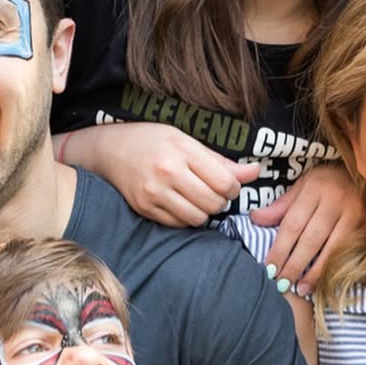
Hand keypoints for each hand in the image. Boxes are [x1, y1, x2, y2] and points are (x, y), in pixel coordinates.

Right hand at [87, 122, 259, 225]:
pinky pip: (178, 224)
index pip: (225, 182)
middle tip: (213, 193)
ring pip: (197, 218)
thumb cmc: (153, 141)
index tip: (228, 185)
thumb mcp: (187, 140)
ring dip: (204, 213)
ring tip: (197, 200)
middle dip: (220, 202)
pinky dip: (185, 218)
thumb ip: (220, 161)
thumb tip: (255, 172)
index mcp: (183, 150)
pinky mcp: (144, 208)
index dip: (233, 188)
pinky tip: (180, 204)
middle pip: (214, 204)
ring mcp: (154, 193)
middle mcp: (167, 172)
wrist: (110, 149)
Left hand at [251, 163, 364, 292]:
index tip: (269, 269)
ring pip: (330, 248)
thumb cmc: (330, 180)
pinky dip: (333, 267)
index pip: (292, 224)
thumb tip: (255, 219)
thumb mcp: (304, 185)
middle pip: (310, 239)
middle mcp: (335, 200)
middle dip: (293, 264)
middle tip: (280, 284)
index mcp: (315, 188)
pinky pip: (347, 250)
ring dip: (314, 272)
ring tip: (300, 288)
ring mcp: (355, 213)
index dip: (279, 249)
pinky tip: (322, 280)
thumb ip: (282, 206)